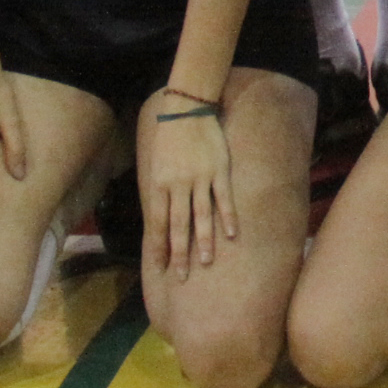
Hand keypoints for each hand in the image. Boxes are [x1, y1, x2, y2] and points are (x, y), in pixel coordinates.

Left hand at [141, 91, 236, 271]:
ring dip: (202, 240)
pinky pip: (223, 197)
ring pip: (200, 215)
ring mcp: (199, 178)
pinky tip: (231, 234)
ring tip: (205, 262)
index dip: (158, 248)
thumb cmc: (169, 140)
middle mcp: (177, 185)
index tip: (160, 269)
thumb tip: (161, 221)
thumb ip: (161, 193)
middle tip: (181, 277)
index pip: (156, 224)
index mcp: (159, 185)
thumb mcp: (157, 167)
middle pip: (177, 225)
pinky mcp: (218, 170)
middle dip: (178, 253)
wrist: (185, 110)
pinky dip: (227, 216)